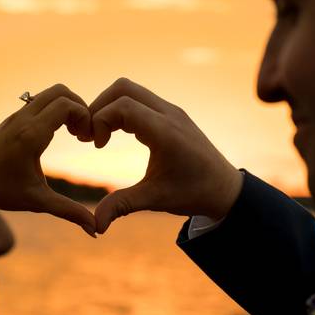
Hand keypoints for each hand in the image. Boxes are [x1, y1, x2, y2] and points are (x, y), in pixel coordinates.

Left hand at [0, 84, 96, 236]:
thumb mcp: (37, 201)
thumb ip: (68, 211)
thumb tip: (95, 229)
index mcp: (31, 134)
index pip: (67, 105)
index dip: (85, 116)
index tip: (87, 138)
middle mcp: (22, 119)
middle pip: (60, 91)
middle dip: (79, 106)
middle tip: (83, 132)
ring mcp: (14, 116)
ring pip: (48, 94)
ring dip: (66, 107)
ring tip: (72, 133)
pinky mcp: (9, 120)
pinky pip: (37, 102)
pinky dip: (53, 110)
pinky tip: (54, 136)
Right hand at [89, 78, 242, 233]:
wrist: (224, 188)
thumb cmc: (193, 193)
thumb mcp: (156, 200)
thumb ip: (122, 206)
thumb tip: (95, 226)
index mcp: (166, 132)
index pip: (122, 106)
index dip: (99, 121)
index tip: (96, 146)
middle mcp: (169, 114)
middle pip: (122, 88)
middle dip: (98, 108)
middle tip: (90, 137)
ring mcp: (171, 110)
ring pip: (130, 89)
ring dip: (109, 107)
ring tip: (100, 135)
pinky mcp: (170, 113)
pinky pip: (139, 99)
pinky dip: (121, 110)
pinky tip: (116, 134)